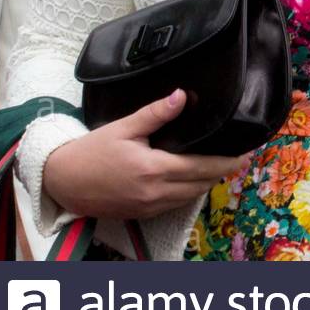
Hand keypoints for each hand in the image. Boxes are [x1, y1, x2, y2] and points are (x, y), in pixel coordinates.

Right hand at [41, 90, 252, 219]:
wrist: (62, 181)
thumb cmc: (91, 152)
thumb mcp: (124, 126)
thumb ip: (156, 113)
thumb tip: (181, 95)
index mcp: (154, 169)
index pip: (202, 167)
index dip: (227, 162)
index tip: (247, 154)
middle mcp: (155, 192)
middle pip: (201, 184)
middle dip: (224, 172)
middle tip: (242, 158)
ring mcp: (148, 206)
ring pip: (190, 197)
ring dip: (208, 183)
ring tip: (224, 167)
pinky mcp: (141, 214)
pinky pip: (175, 204)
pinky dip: (190, 192)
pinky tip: (195, 180)